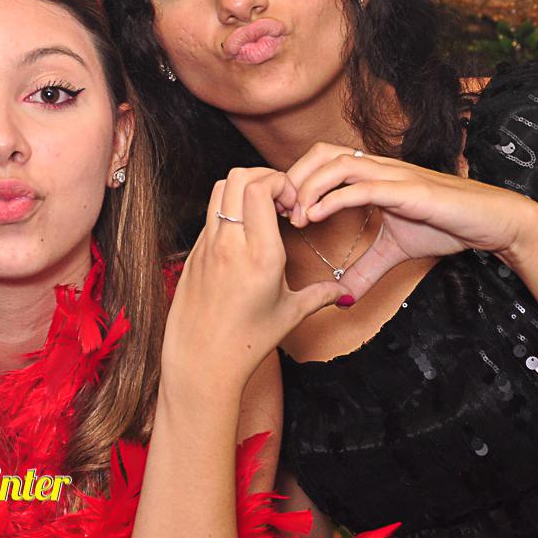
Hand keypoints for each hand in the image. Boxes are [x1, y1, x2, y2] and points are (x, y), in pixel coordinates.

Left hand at [164, 167, 342, 386]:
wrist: (201, 360)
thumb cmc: (247, 342)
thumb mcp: (290, 314)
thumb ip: (320, 295)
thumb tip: (344, 292)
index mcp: (259, 254)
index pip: (260, 187)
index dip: (279, 182)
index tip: (292, 203)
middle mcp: (229, 243)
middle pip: (236, 177)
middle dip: (262, 177)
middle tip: (279, 200)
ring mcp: (206, 245)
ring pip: (218, 190)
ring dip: (242, 189)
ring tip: (261, 213)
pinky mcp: (193, 253)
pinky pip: (210, 216)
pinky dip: (229, 210)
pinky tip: (243, 235)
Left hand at [281, 142, 537, 299]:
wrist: (493, 222)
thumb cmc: (447, 226)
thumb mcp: (396, 252)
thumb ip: (367, 269)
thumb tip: (342, 296)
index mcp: (372, 174)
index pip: (321, 160)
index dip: (295, 179)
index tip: (276, 209)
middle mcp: (379, 168)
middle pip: (321, 153)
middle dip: (293, 178)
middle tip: (278, 210)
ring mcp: (394, 176)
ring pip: (337, 164)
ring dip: (308, 188)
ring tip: (294, 216)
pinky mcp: (410, 190)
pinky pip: (363, 187)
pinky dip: (333, 199)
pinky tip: (314, 217)